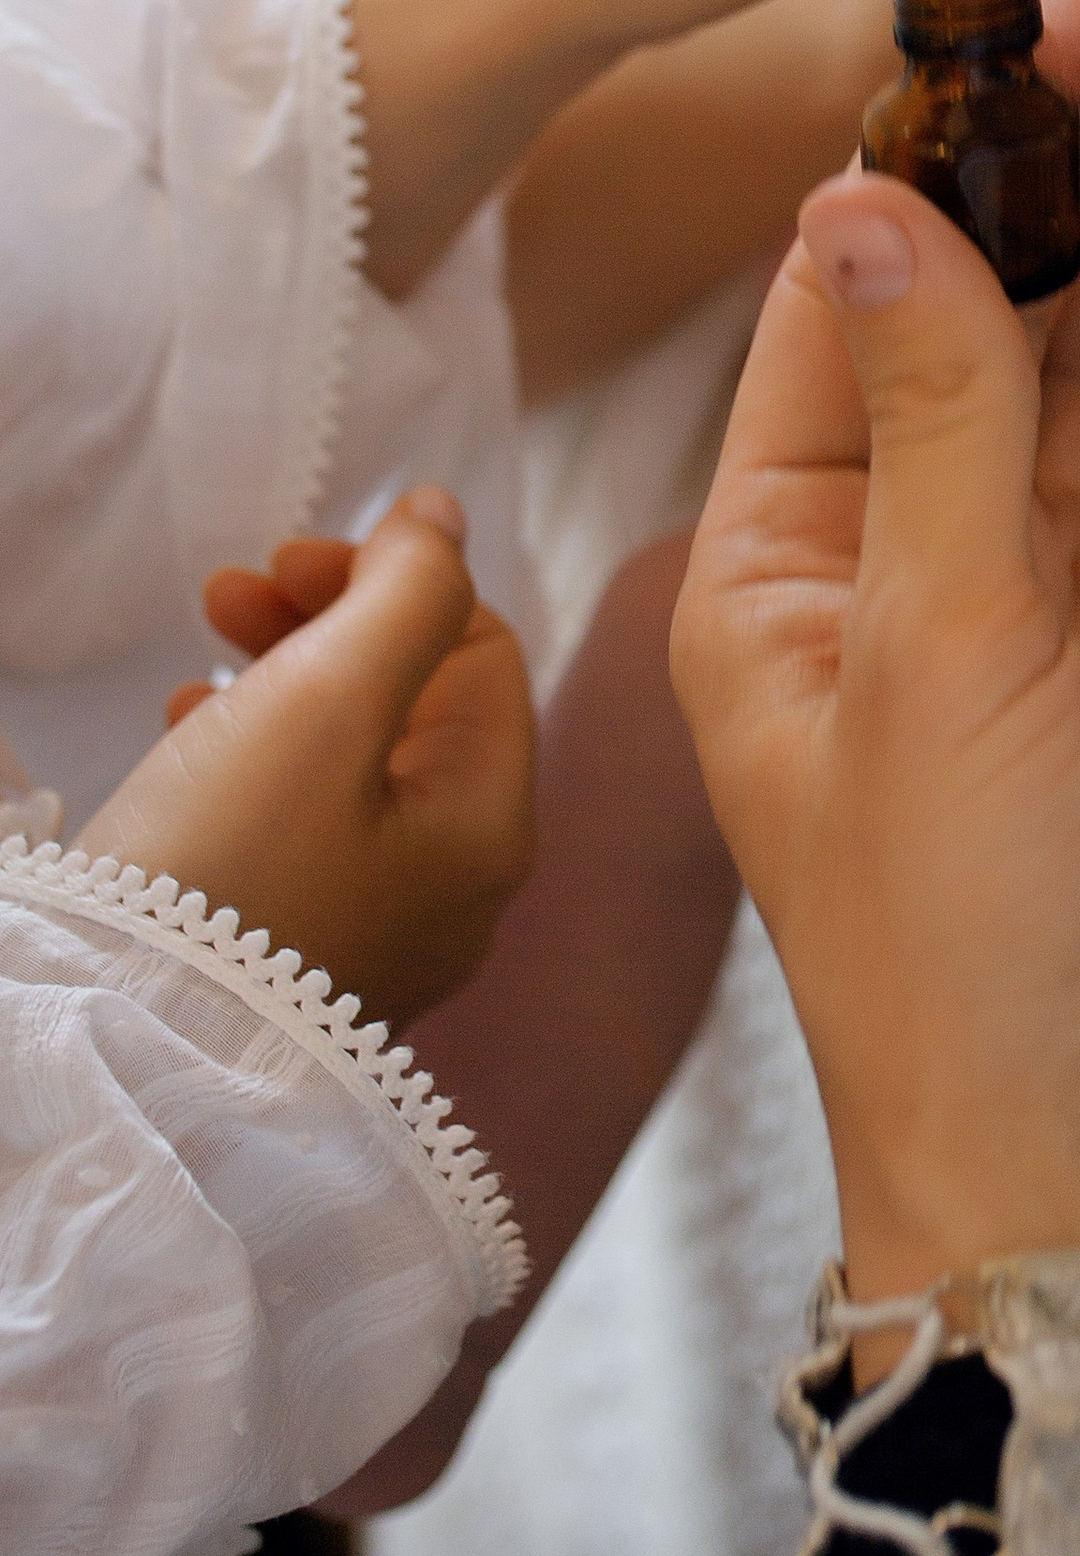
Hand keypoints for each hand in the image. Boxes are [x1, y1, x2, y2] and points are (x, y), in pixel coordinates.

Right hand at [79, 493, 535, 1029]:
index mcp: (489, 828)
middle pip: (417, 707)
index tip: (284, 560)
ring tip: (200, 652)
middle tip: (227, 592)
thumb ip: (407, 592)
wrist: (114, 1040)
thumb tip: (443, 514)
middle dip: (329, 625)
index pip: (481, 655)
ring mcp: (380, 936)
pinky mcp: (300, 960)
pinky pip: (298, 829)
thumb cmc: (229, 861)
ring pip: (349, 763)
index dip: (391, 584)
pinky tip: (187, 733)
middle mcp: (455, 891)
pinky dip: (252, 760)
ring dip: (282, 680)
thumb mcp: (329, 697)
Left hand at [669, 0, 1079, 1316]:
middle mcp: (919, 566)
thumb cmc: (968, 944)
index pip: (833, 318)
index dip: (906, 167)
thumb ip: (936, 418)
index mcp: (783, 573)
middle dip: (1052, 168)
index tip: (972, 22)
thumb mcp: (932, 653)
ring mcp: (1067, 599)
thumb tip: (864, 203)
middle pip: (988, 316)